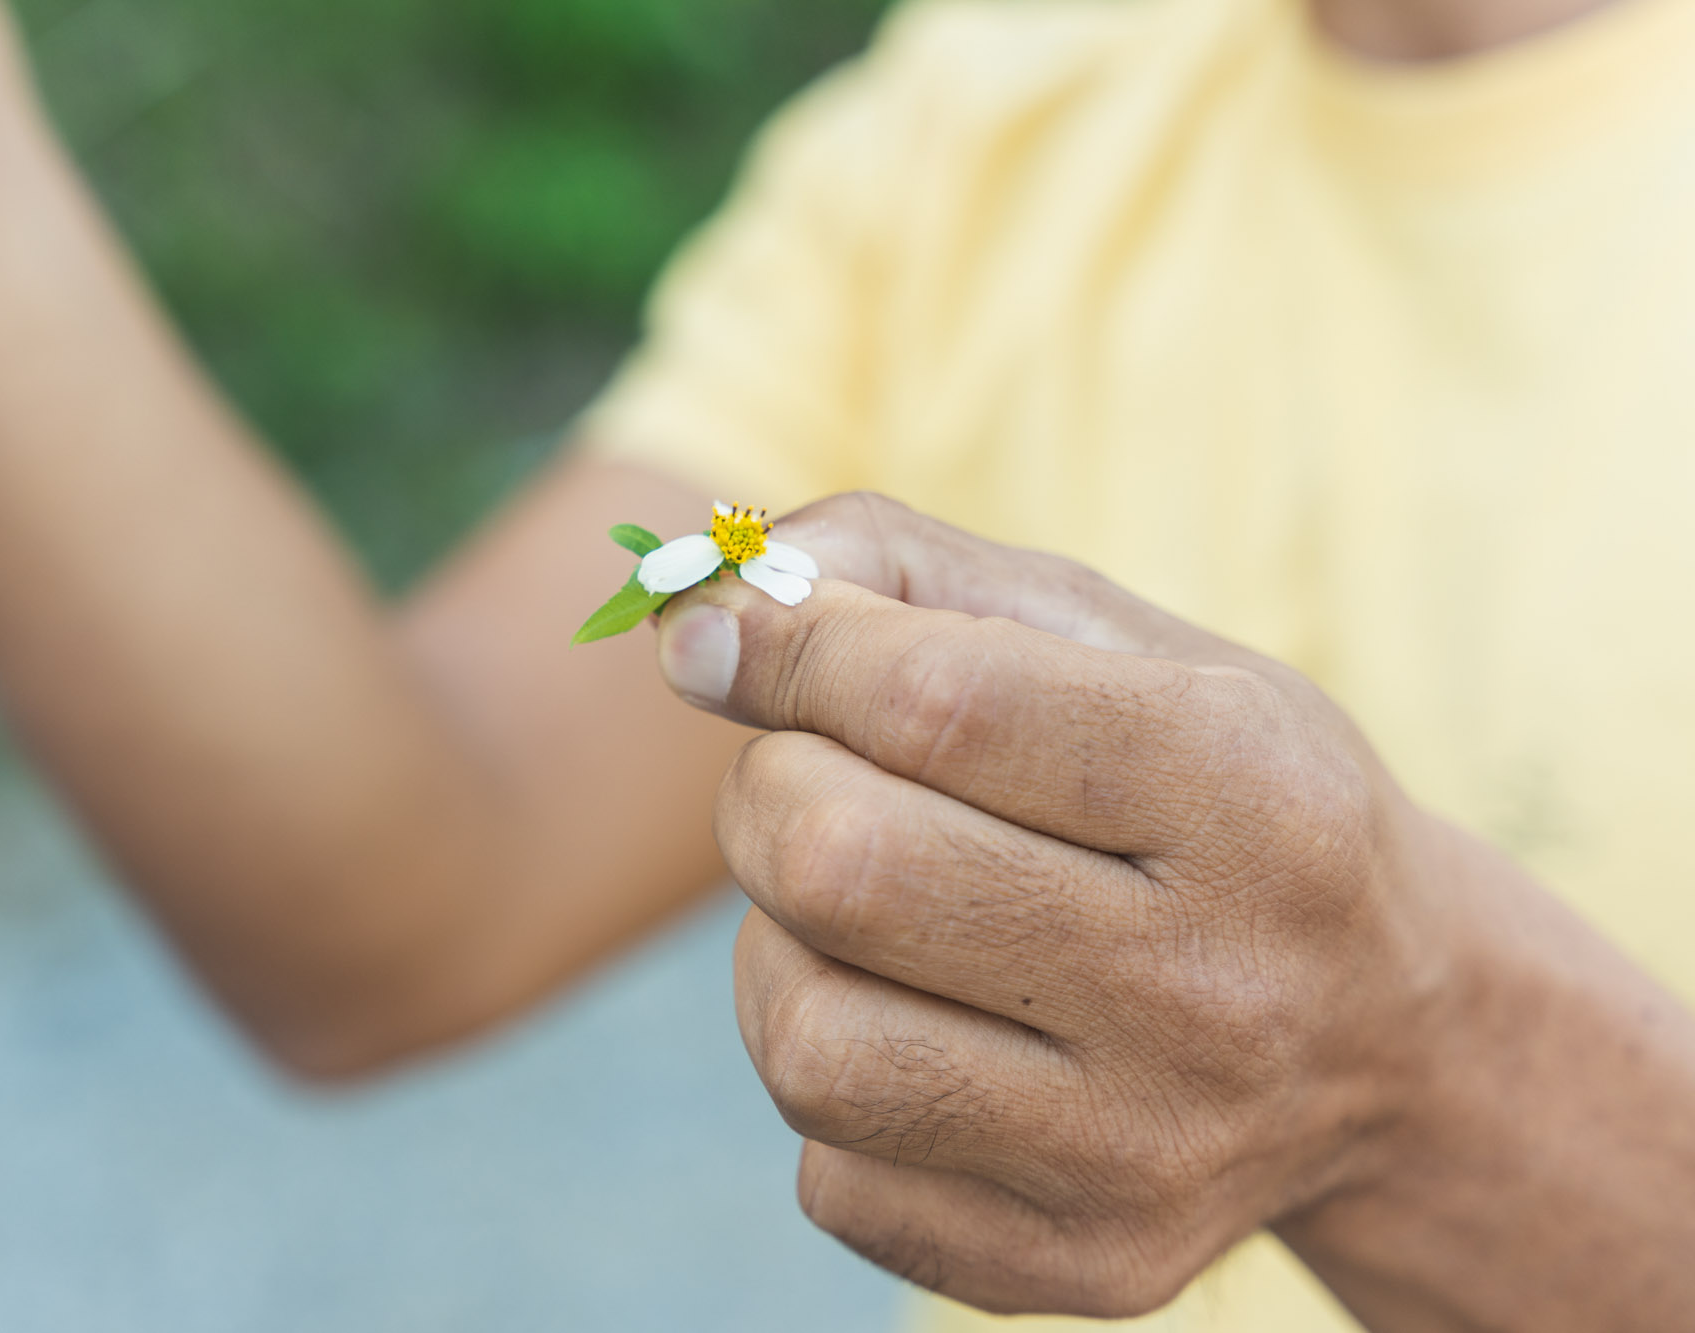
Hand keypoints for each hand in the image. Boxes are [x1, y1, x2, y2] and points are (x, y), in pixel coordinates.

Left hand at [656, 493, 1469, 1315]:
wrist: (1399, 1043)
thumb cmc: (1220, 795)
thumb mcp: (1128, 641)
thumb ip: (916, 574)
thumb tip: (706, 608)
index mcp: (1241, 789)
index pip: (937, 704)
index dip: (784, 650)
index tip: (717, 638)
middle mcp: (1212, 986)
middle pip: (842, 867)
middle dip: (768, 793)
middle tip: (805, 780)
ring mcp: (1148, 1151)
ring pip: (807, 1042)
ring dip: (779, 948)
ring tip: (856, 917)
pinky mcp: (1087, 1266)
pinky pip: (830, 1172)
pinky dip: (830, 1087)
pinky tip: (913, 1031)